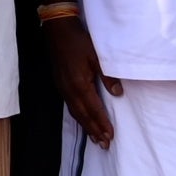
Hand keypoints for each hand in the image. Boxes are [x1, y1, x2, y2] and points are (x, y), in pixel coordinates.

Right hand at [48, 13, 121, 145]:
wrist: (58, 31)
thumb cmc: (79, 41)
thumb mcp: (97, 57)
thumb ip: (108, 76)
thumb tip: (118, 94)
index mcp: (79, 84)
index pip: (93, 109)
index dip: (102, 123)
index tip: (111, 136)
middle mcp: (69, 90)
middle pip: (83, 115)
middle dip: (94, 130)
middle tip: (104, 145)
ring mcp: (63, 88)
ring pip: (75, 112)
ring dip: (86, 126)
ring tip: (95, 138)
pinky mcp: (60, 85)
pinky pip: (70, 106)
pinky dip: (78, 117)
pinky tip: (83, 120)